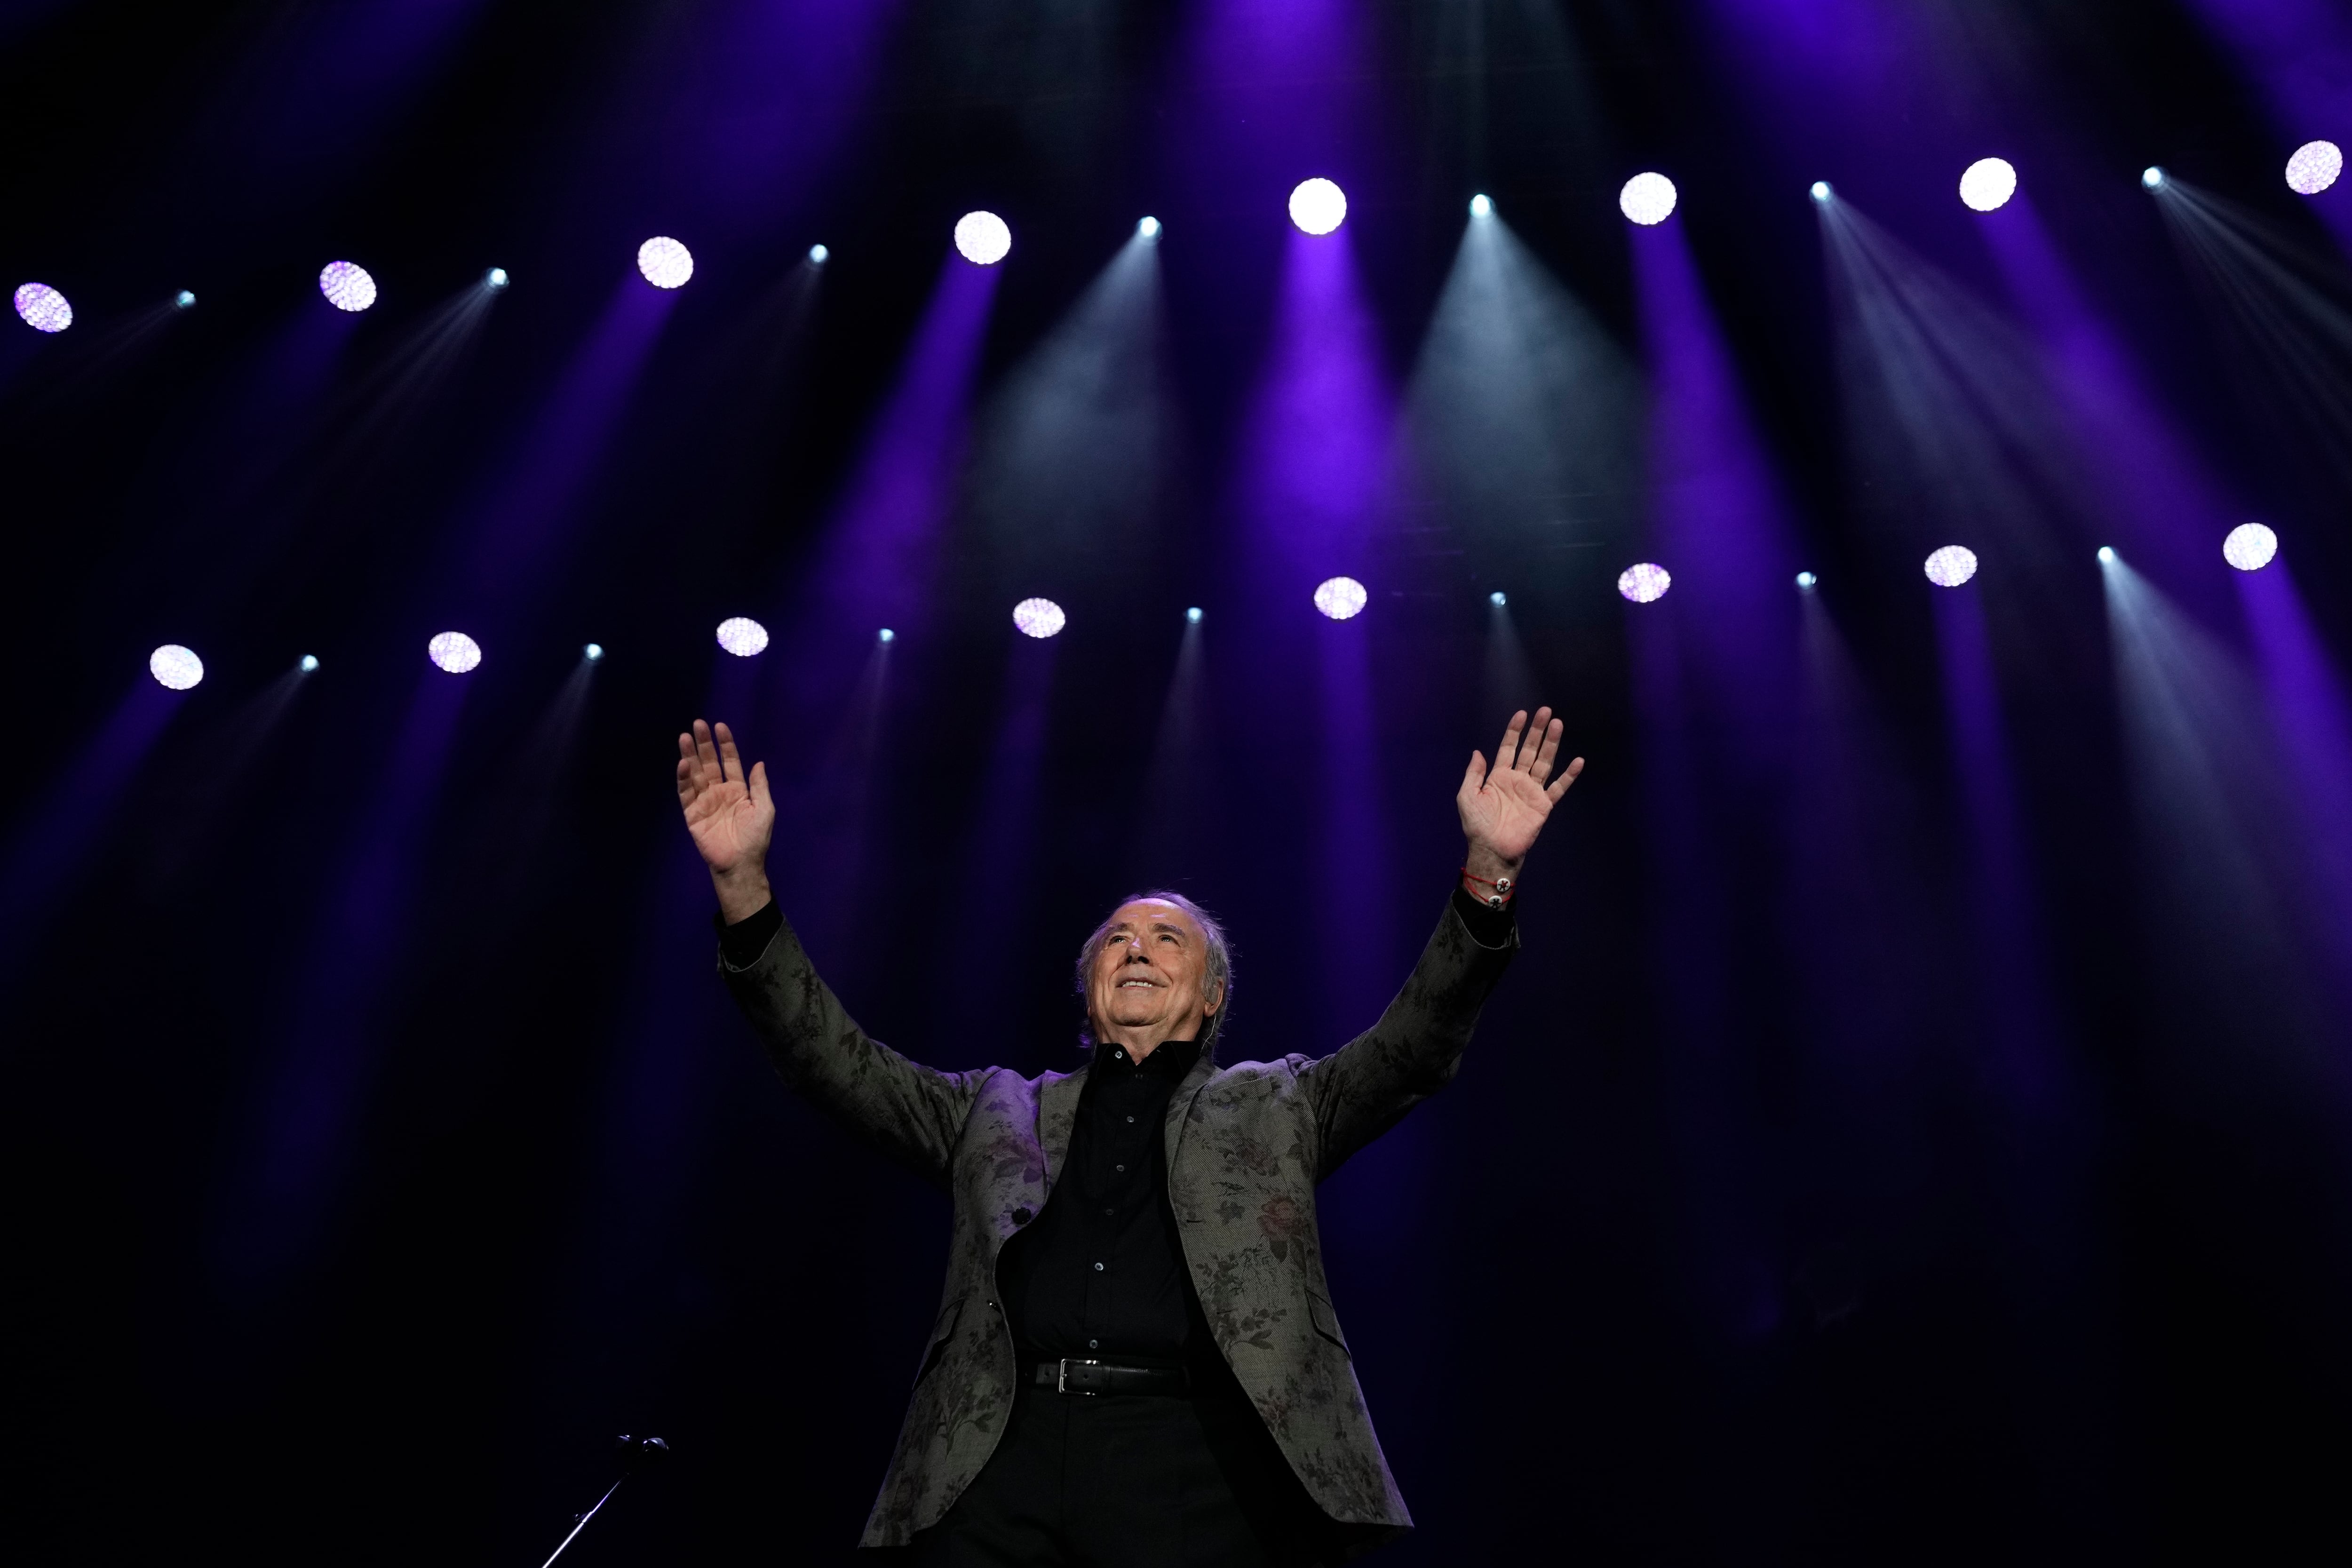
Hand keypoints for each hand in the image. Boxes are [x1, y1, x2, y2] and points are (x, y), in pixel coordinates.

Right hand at [677, 719, 774, 920]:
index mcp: (737, 790)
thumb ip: (760, 785)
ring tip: (685, 737)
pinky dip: (684, 779)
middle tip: (698, 724)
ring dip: (690, 756)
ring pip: (695, 774)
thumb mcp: (764, 809)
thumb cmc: (755, 838)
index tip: (720, 727)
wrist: (740, 864)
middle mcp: (719, 792)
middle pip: (709, 763)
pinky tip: (683, 763)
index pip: (729, 762)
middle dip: (704, 744)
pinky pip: (686, 793)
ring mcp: (704, 802)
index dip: (725, 745)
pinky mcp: (692, 814)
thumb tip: (760, 762)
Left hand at [1456, 707, 1582, 882]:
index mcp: (1498, 776)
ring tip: (1558, 725)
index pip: (1508, 748)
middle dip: (1537, 731)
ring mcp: (1532, 791)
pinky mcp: (1543, 805)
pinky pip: (1558, 788)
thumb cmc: (1477, 826)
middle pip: (1529, 750)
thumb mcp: (1467, 796)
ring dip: (1551, 744)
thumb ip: (1474, 773)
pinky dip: (1568, 775)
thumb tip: (1478, 751)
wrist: (1493, 850)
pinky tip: (1578, 761)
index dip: (1515, 731)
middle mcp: (1517, 780)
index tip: (1522, 714)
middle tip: (1546, 712)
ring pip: (1544, 763)